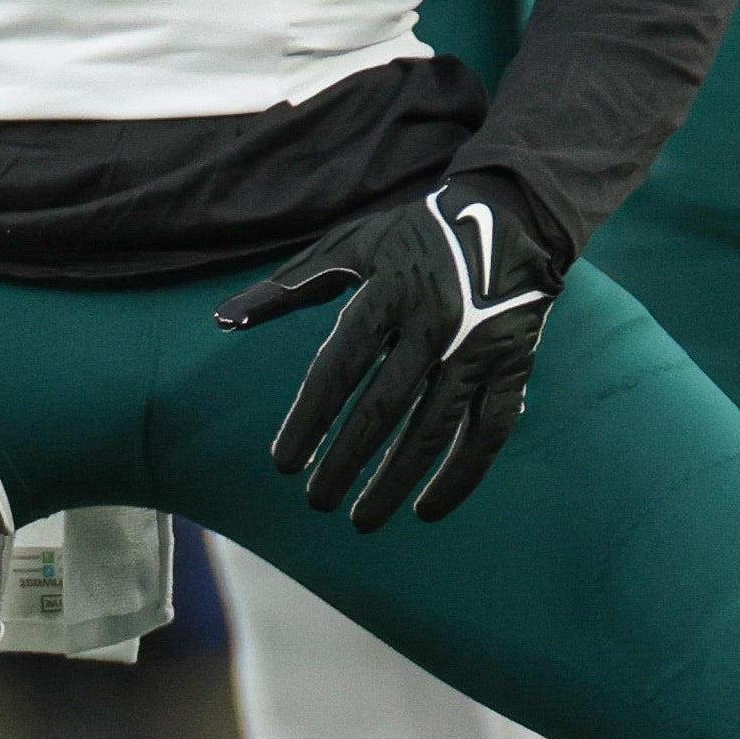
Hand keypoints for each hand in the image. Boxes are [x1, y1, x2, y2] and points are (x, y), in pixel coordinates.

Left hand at [217, 173, 567, 528]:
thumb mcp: (353, 246)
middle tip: (316, 503)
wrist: (515, 217)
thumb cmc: (417, 235)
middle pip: (383, 408)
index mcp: (390, 291)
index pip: (340, 368)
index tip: (283, 464)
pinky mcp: (512, 367)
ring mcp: (478, 348)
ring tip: (361, 520)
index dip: (310, 420)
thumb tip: (224, 320)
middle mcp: (436, 322)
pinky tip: (427, 510)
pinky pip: (487, 433)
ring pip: (434, 430)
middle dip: (346, 461)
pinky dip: (460, 476)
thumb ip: (290, 285)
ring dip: (395, 482)